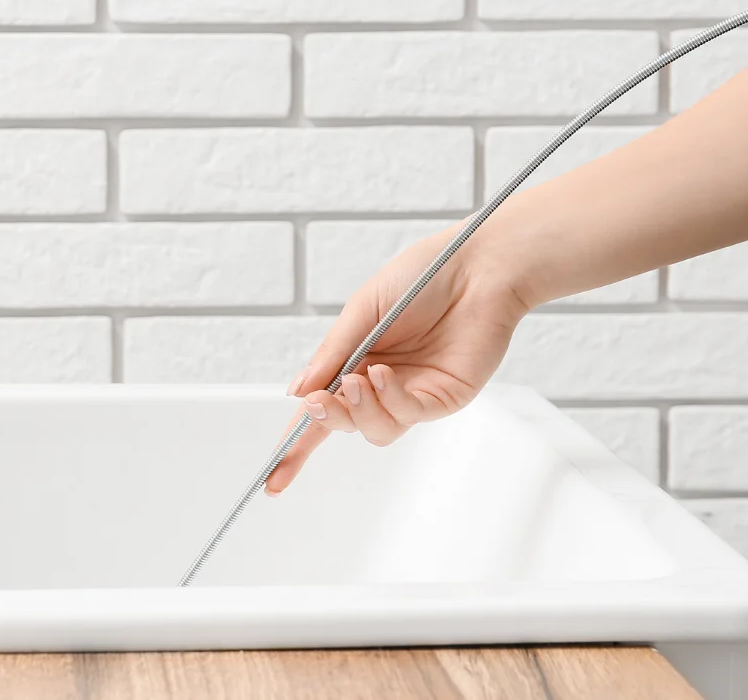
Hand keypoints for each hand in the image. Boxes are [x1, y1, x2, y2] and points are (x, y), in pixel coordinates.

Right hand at [264, 228, 531, 494]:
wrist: (476, 267)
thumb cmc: (421, 278)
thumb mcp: (361, 311)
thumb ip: (331, 354)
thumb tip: (296, 392)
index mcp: (356, 361)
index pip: (321, 408)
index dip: (296, 445)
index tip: (272, 480)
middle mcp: (382, 383)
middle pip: (345, 424)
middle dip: (325, 419)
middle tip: (316, 403)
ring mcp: (413, 394)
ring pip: (376, 430)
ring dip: (358, 411)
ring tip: (355, 382)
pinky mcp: (443, 398)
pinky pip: (410, 414)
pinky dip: (391, 400)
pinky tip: (384, 375)